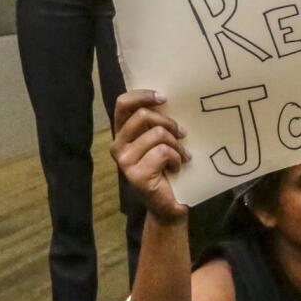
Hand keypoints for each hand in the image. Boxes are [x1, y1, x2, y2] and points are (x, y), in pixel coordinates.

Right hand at [111, 90, 190, 222]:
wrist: (168, 204)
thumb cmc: (165, 168)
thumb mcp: (158, 140)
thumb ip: (154, 122)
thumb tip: (167, 99)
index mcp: (121, 133)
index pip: (123, 103)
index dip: (142, 95)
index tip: (164, 97)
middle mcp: (118, 146)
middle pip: (143, 115)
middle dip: (168, 122)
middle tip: (182, 133)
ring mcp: (124, 162)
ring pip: (157, 134)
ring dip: (176, 144)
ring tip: (181, 155)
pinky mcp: (136, 175)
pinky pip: (163, 152)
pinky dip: (176, 158)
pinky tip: (176, 168)